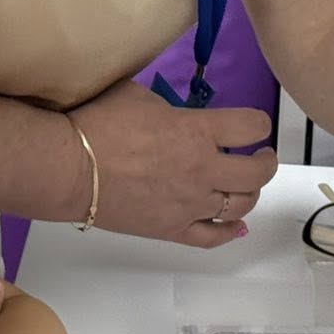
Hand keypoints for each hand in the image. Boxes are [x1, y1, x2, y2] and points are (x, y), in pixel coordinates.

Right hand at [67, 79, 276, 247]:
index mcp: (197, 131)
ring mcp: (190, 204)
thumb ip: (170, 107)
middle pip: (257, 172)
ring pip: (241, 206)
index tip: (254, 124)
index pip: (251, 125)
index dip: (259, 123)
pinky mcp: (172, 229)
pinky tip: (236, 225)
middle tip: (260, 154)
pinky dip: (230, 232)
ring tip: (244, 184)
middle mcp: (202, 169)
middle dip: (265, 161)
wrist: (69, 167)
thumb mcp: (139, 95)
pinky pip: (212, 237)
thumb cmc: (97, 124)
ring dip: (249, 193)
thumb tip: (177, 115)